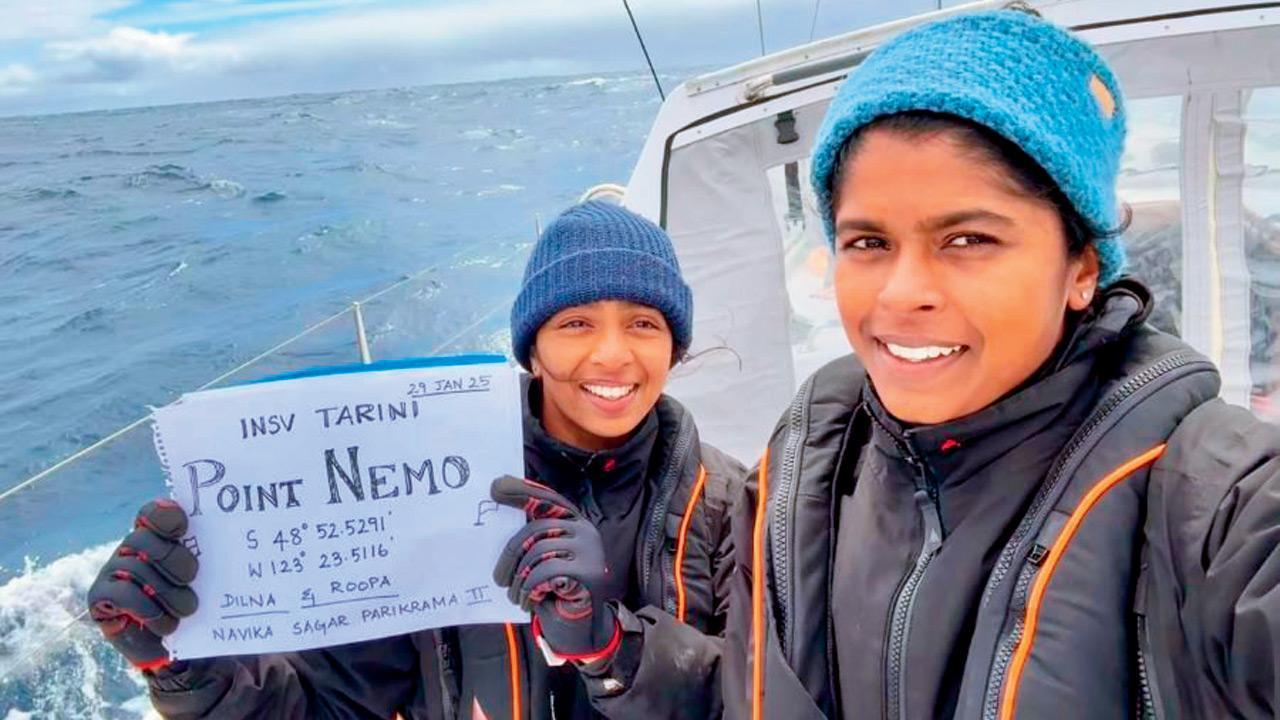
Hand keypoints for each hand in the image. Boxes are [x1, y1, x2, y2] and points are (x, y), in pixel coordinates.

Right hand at [87, 499, 198, 670]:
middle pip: (142, 539)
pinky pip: (121, 593)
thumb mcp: (209, 580)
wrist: (177, 648)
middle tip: (192, 577)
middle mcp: (131, 549)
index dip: (165, 515)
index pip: (153, 513)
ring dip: (166, 592)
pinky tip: (164, 621)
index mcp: (157, 536)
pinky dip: (146, 607)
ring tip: (188, 609)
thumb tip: (242, 541)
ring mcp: (112, 571)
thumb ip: (213, 558)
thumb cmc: (198, 605)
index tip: (183, 528)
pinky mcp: (100, 598)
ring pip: (134, 568)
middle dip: (172, 558)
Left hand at [491, 475, 619, 660]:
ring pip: (538, 550)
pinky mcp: (588, 571)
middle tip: (498, 579)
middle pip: (536, 527)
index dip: (521, 491)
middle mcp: (586, 531)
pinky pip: (544, 571)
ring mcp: (590, 550)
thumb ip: (533, 540)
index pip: (547, 500)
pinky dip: (529, 588)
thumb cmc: (555, 593)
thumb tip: (499, 514)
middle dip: (511, 554)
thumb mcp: (543, 562)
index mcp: (575, 523)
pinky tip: (528, 601)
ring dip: (519, 578)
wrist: (580, 629)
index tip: (495, 487)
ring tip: (516, 596)